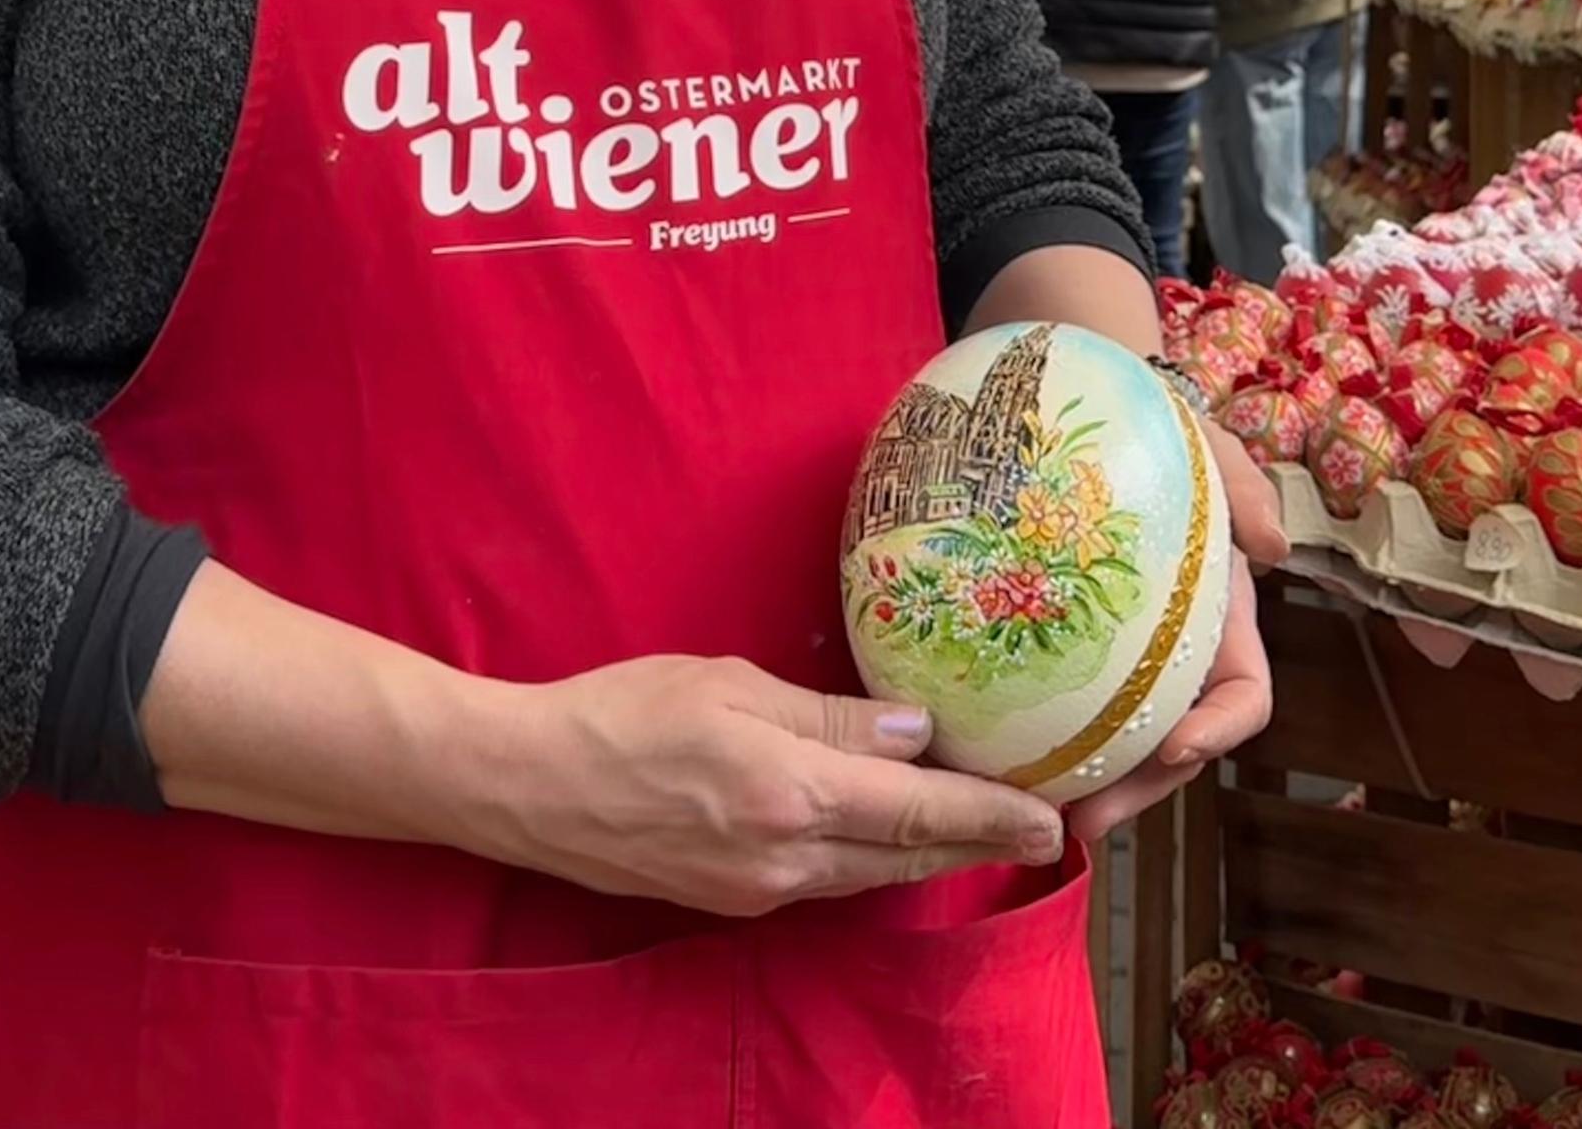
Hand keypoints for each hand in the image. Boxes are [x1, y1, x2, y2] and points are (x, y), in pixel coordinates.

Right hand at [454, 655, 1066, 918]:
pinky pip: (825, 877)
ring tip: (982, 826)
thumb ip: (830, 716)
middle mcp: (786, 857)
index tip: (1054, 820)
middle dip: (979, 842)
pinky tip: (883, 828)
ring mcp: (759, 888)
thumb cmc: (621, 713)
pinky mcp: (733, 897)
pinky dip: (869, 854)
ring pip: (870, 872)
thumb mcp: (729, 685)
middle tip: (1045, 827)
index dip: (993, 817)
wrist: (528, 785)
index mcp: (791, 796)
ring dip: (928, 852)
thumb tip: (918, 731)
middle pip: (908, 856)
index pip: (919, 813)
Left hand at [1066, 411, 1282, 844]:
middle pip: (1171, 746)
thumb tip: (1273, 544)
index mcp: (1222, 621)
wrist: (1094, 414)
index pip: (1244, 695)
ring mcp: (1118, 659)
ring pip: (1113, 744)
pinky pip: (1055, 707)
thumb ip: (1244, 486)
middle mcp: (1175, 654)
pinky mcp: (1062, 650)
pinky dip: (1035, 740)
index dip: (1220, 730)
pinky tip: (989, 761)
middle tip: (1087, 820)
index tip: (1178, 747)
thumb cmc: (1164, 434)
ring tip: (1033, 814)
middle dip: (1137, 791)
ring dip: (1085, 786)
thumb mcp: (1210, 446)